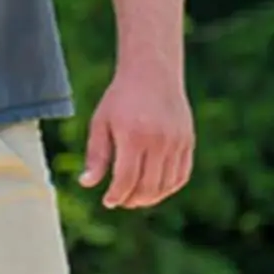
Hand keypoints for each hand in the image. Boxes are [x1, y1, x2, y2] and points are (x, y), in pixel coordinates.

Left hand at [81, 66, 195, 209]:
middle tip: (121, 201)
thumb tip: (87, 183)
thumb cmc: (120, 99)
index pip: (127, 179)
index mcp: (134, 136)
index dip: (116, 196)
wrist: (153, 71)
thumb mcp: (100, 123)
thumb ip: (96, 155)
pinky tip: (154, 189)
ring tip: (135, 198)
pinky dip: (169, 188)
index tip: (108, 201)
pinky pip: (182, 175)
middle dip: (132, 200)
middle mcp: (159, 140)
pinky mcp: (187, 140)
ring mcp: (177, 141)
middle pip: (148, 186)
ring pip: (167, 185)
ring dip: (150, 198)